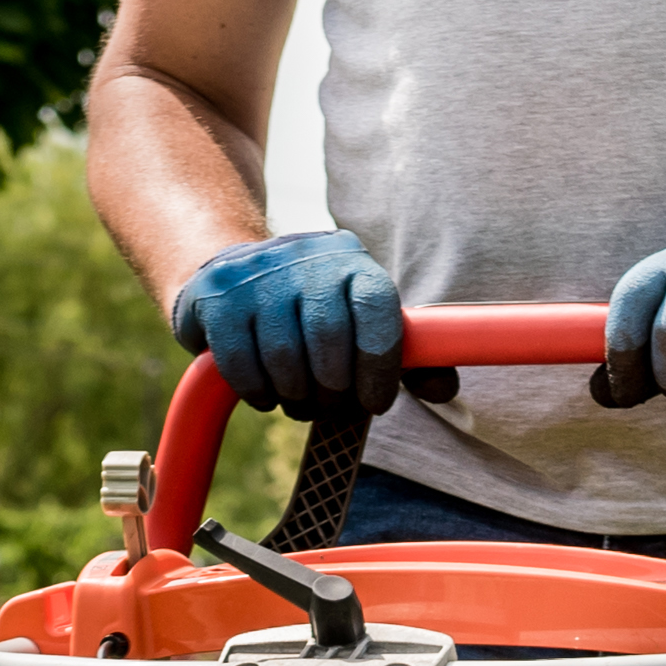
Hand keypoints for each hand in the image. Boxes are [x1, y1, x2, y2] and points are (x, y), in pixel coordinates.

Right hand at [171, 229, 412, 419]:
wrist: (230, 274)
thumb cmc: (309, 312)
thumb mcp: (359, 324)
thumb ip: (404, 358)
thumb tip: (446, 390)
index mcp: (353, 263)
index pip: (376, 309)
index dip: (380, 366)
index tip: (374, 403)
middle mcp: (309, 258)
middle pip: (329, 340)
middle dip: (332, 391)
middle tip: (329, 407)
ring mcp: (260, 275)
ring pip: (284, 358)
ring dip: (295, 398)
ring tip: (299, 402)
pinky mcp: (219, 298)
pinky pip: (243, 365)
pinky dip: (259, 394)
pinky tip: (266, 394)